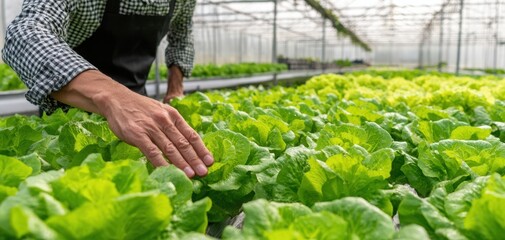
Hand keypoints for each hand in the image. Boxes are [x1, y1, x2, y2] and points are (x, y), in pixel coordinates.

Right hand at [51, 70, 212, 177]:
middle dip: (195, 159)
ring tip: (191, 175)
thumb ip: (173, 125)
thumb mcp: (161, 111)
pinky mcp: (137, 135)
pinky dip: (161, 163)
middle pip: (183, 143)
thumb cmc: (141, 109)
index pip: (191, 135)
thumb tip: (187, 144)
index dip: (202, 149)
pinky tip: (168, 172)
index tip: (210, 161)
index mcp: (173, 115)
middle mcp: (165, 121)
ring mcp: (151, 128)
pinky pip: (152, 151)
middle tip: (204, 173)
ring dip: (182, 163)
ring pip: (170, 148)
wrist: (117, 99)